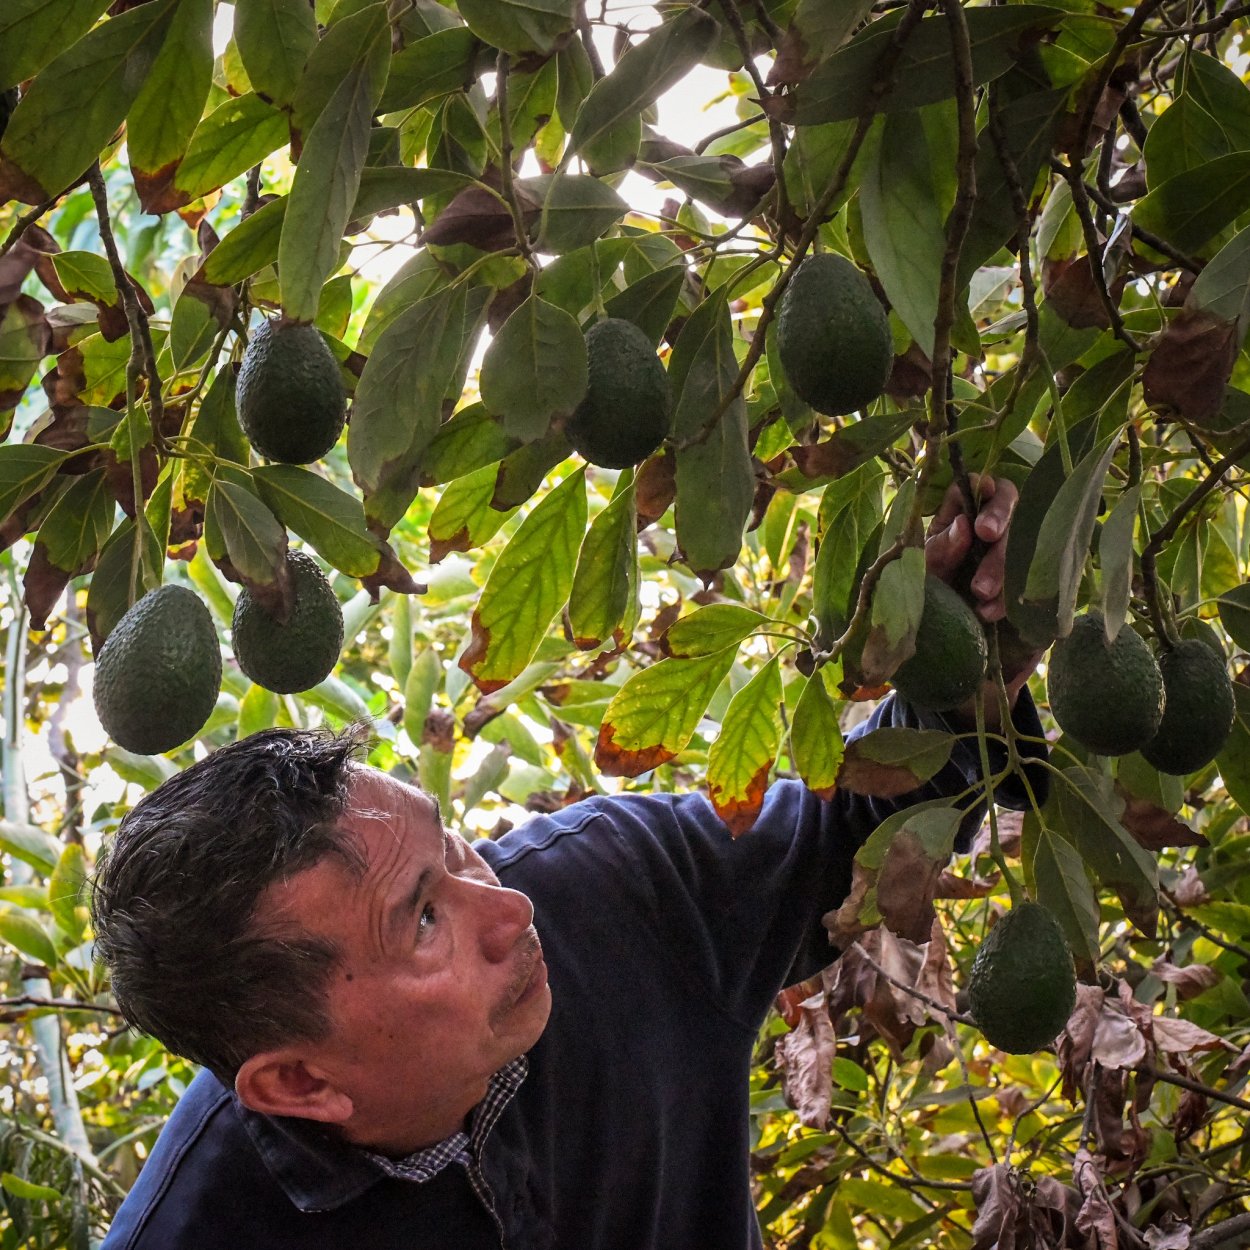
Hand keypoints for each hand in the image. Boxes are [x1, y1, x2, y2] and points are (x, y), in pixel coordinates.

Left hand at [923, 475, 1041, 714]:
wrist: (961, 660)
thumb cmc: (939, 606)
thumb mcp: (929, 580)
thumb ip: (939, 552)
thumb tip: (964, 524)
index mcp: (962, 517)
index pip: (977, 487)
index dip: (981, 493)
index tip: (975, 514)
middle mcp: (996, 528)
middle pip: (1010, 501)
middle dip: (999, 517)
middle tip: (985, 535)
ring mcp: (1024, 550)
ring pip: (1027, 536)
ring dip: (1004, 563)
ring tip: (980, 596)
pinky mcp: (1045, 581)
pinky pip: (1044, 574)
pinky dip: (1018, 592)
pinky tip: (996, 613)